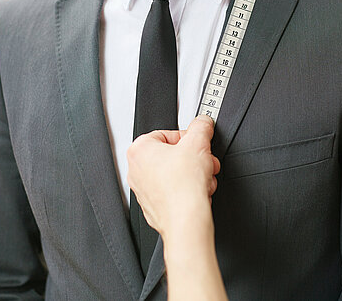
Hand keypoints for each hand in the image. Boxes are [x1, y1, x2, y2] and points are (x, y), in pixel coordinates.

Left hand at [127, 115, 219, 237]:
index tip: (199, 145)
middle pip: (172, 155)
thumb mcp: (199, 143)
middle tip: (205, 162)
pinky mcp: (154, 206)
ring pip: (175, 173)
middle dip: (194, 158)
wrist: (186, 219)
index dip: (189, 139)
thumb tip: (203, 123)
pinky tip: (198, 192)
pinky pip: (173, 191)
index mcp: (139, 150)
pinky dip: (187, 190)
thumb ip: (201, 126)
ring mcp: (143, 190)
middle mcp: (136, 170)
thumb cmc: (184, 186)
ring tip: (203, 178)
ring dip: (194, 174)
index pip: (167, 134)